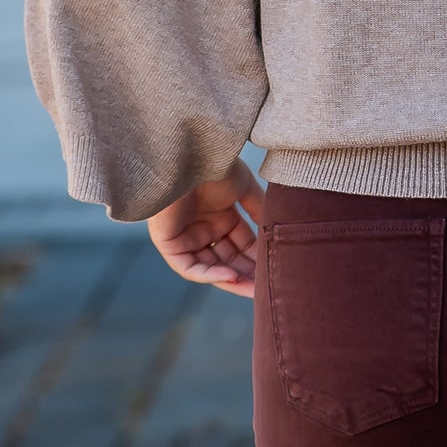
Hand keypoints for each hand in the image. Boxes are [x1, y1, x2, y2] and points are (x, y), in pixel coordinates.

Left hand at [146, 161, 264, 298]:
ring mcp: (186, 236)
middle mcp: (203, 228)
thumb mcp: (245, 188)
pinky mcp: (168, 243)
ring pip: (210, 267)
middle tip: (269, 288)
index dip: (258, 258)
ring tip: (254, 289)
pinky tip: (230, 275)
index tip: (277, 270)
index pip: (242, 245)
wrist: (188, 157)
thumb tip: (276, 230)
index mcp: (221, 215)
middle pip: (228, 259)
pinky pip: (188, 267)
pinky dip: (208, 274)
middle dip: (248, 274)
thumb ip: (259, 210)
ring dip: (231, 279)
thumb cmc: (216, 165)